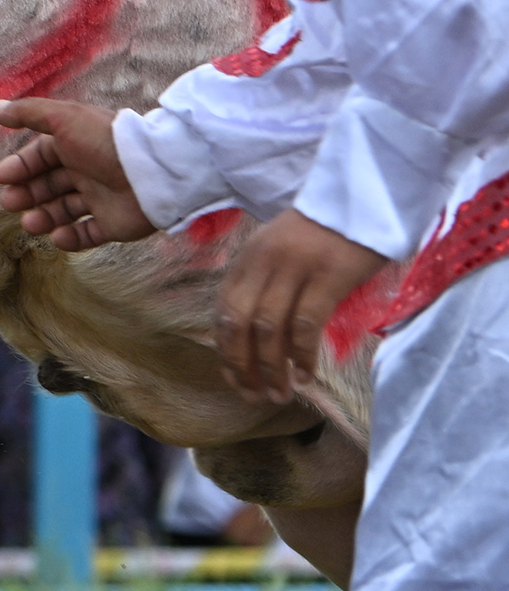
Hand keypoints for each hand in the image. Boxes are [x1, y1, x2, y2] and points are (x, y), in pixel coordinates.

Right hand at [0, 98, 157, 249]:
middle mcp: (86, 171)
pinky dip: (71, 238)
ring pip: (64, 211)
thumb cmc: (104, 142)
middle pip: (48, 185)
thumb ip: (27, 113)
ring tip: (31, 224)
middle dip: (27, 194)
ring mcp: (101, 199)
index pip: (40, 157)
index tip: (3, 178)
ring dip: (43, 217)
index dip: (20, 167)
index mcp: (75, 145)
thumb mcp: (63, 119)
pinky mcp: (114, 224)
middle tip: (10, 203)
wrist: (153, 171)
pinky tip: (58, 237)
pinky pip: (88, 234)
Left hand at [217, 210, 386, 402]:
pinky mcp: (328, 276)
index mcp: (248, 258)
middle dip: (242, 366)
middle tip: (253, 396)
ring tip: (280, 394)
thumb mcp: (282, 249)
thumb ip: (266, 283)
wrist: (365, 195)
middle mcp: (263, 263)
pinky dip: (302, 355)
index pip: (224, 311)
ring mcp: (295, 268)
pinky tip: (305, 375)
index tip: (233, 378)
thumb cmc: (326, 230)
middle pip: (239, 324)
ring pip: (269, 329)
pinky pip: (306, 324)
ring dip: (271, 368)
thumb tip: (257, 335)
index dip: (225, 349)